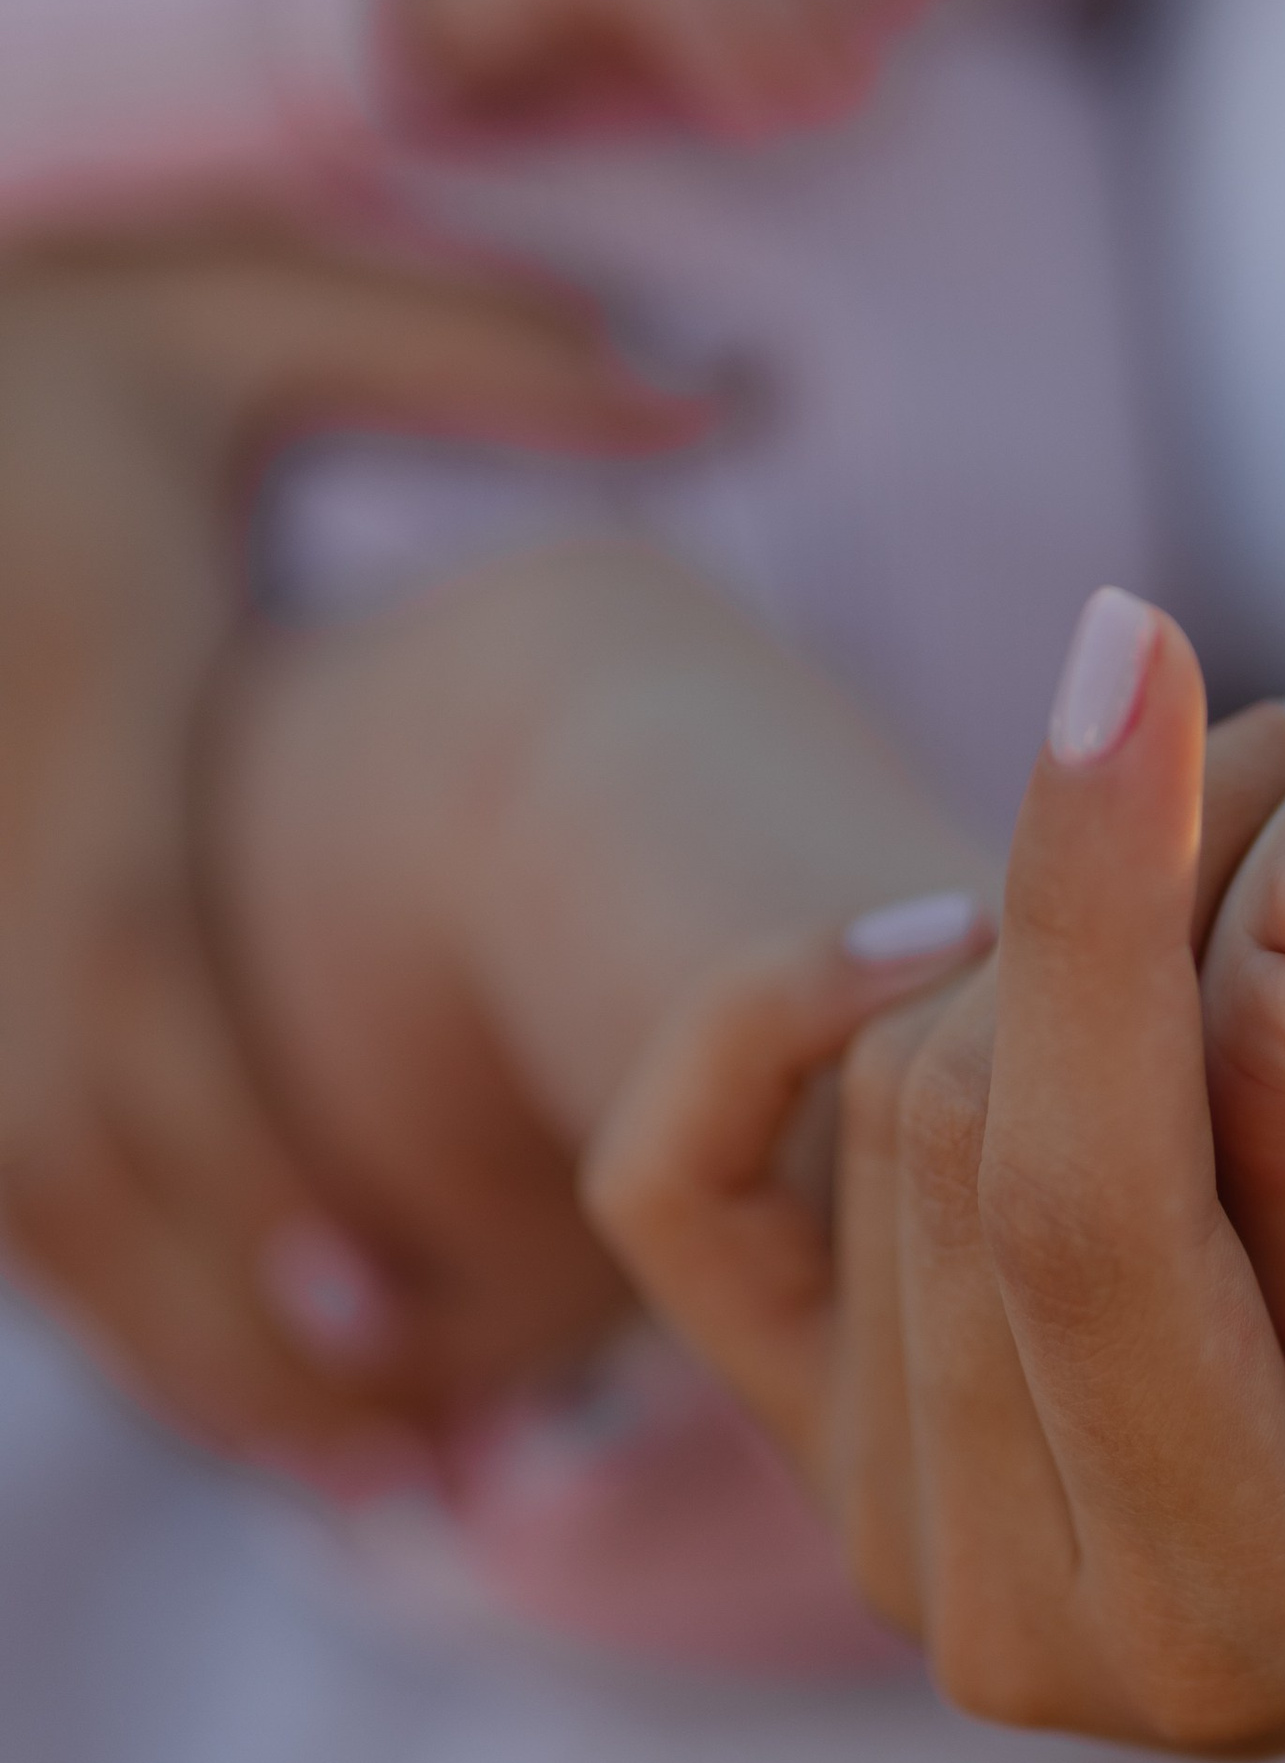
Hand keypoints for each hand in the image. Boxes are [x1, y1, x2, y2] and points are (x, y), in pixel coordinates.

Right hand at [0, 225, 711, 1469]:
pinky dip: (92, 1272)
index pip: (144, 999)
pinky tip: (224, 1359)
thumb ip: (482, 354)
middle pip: (65, 1152)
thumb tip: (733, 382)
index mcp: (89, 700)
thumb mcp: (240, 305)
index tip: (391, 1329)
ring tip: (345, 1455)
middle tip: (398, 1457)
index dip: (255, 1187)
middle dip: (217, 1327)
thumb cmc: (51, 312)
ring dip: (155, 1336)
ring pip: (5, 1181)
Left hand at [588, 604, 1284, 1752]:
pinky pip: (687, 1184)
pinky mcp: (823, 1448)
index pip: (1090, 1221)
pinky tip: (950, 932)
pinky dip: (785, 1021)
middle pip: (975, 1134)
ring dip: (1050, 910)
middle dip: (1144, 863)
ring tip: (1269, 816)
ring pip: (883, 1112)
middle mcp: (1020, 1616)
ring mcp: (894, 1538)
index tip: (1137, 641)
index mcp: (1245, 1615)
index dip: (1103, 909)